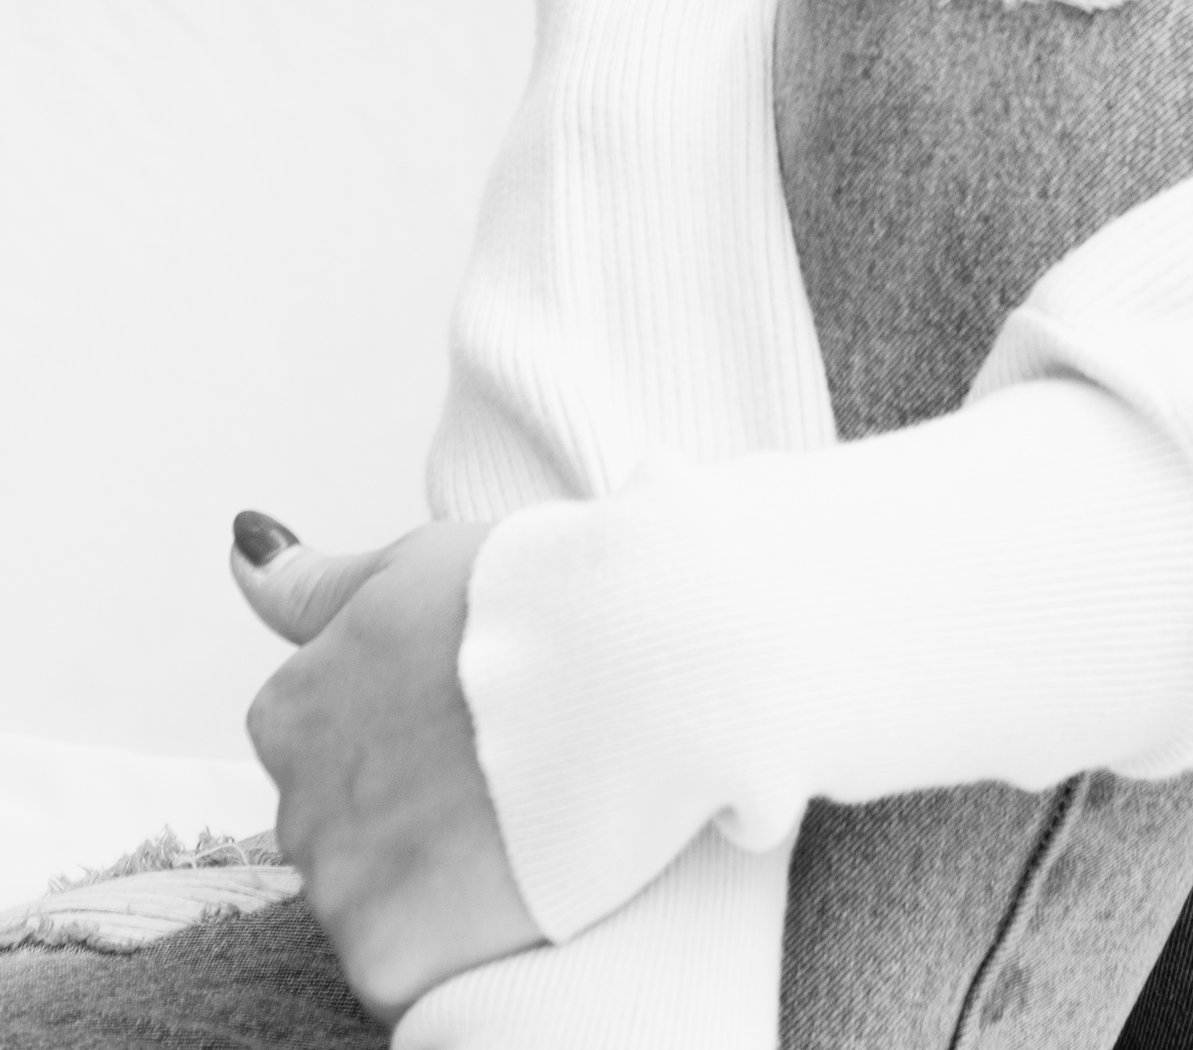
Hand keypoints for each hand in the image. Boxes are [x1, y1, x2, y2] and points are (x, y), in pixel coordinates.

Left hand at [234, 512, 546, 1017]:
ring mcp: (337, 887)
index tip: (469, 721)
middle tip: (502, 769)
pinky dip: (457, 943)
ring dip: (433, 881)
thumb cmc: (529, 599)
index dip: (408, 738)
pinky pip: (410, 973)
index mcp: (289, 711)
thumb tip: (241, 544)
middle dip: (412, 812)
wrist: (625, 668)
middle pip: (346, 832)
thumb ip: (312, 583)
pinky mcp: (387, 958)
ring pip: (376, 905)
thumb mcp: (410, 565)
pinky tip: (512, 884)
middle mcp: (293, 804)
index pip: (320, 752)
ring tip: (518, 821)